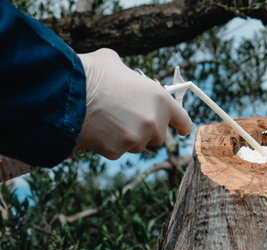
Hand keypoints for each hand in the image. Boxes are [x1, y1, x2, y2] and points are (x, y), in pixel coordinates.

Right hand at [77, 48, 191, 159]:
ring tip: (106, 119)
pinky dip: (107, 144)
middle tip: (127, 118)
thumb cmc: (92, 73)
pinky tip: (96, 128)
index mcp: (161, 100)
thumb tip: (125, 77)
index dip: (181, 125)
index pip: (183, 121)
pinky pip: (116, 151)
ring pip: (136, 144)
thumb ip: (131, 77)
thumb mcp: (116, 64)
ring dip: (126, 137)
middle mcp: (154, 122)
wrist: (66, 91)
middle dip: (146, 130)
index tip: (182, 129)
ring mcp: (136, 139)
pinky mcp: (117, 152)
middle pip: (158, 136)